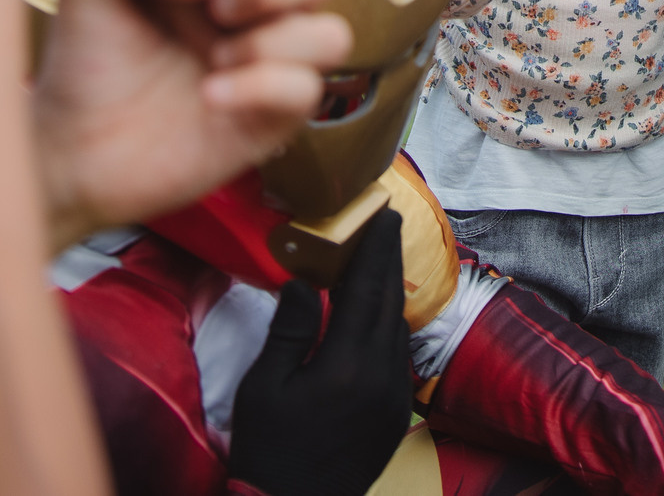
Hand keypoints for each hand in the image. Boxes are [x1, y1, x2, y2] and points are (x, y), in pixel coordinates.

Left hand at [32, 0, 349, 249]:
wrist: (74, 143)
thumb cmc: (89, 54)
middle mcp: (262, 11)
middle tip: (216, 5)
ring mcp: (272, 65)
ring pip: (331, 35)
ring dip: (274, 39)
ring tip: (215, 56)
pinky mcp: (273, 118)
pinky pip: (307, 91)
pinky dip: (260, 87)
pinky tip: (209, 94)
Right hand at [227, 206, 414, 495]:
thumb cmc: (268, 449)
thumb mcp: (264, 386)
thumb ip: (289, 328)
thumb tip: (303, 280)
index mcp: (347, 364)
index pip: (367, 289)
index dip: (376, 248)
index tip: (384, 214)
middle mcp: (382, 377)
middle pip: (390, 303)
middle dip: (389, 260)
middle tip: (388, 224)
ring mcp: (395, 399)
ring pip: (398, 330)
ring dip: (390, 295)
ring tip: (377, 266)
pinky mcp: (397, 417)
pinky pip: (399, 359)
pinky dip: (388, 330)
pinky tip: (373, 321)